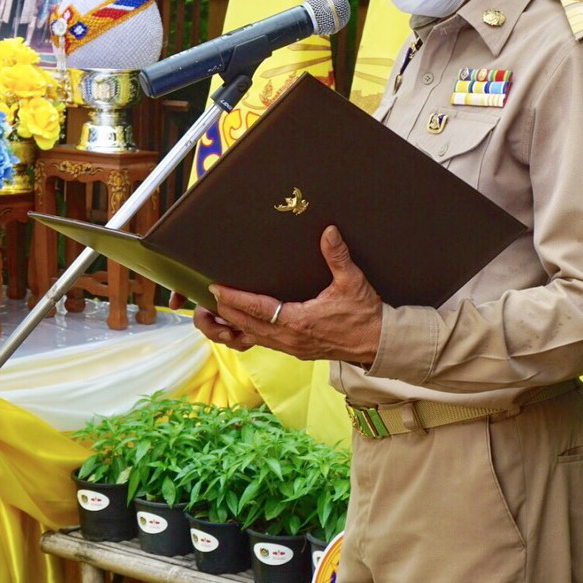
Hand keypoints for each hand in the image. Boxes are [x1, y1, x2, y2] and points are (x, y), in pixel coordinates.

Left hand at [195, 226, 382, 364]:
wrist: (376, 343)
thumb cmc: (365, 315)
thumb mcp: (353, 282)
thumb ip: (338, 256)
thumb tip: (328, 231)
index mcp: (299, 322)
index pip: (257, 310)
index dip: (234, 299)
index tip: (217, 288)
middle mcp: (289, 338)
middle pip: (245, 326)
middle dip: (223, 312)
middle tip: (206, 297)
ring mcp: (290, 347)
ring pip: (250, 339)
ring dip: (230, 326)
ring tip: (213, 314)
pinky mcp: (294, 351)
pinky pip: (261, 344)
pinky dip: (245, 334)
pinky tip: (238, 326)